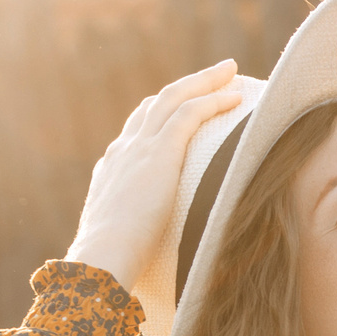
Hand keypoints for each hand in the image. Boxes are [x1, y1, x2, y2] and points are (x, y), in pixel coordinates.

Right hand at [64, 61, 243, 289]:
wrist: (101, 258)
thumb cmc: (113, 265)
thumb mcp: (122, 243)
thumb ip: (134, 238)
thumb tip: (147, 259)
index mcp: (112, 170)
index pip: (136, 131)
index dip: (160, 115)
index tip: (182, 107)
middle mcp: (123, 151)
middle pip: (156, 104)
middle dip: (186, 86)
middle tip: (214, 74)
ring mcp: (139, 148)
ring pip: (173, 98)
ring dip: (204, 81)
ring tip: (231, 70)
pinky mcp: (159, 152)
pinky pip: (190, 113)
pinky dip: (213, 100)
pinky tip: (235, 97)